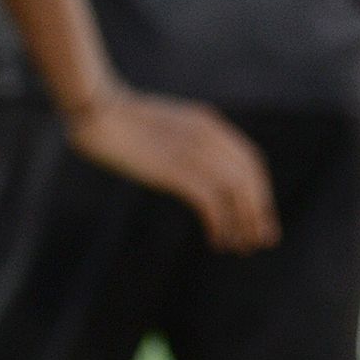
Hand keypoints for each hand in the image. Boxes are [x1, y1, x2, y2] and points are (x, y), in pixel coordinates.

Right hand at [65, 87, 279, 252]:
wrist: (98, 112)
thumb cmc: (123, 122)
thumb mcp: (168, 127)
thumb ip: (188, 141)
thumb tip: (198, 169)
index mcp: (209, 123)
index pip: (251, 160)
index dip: (261, 192)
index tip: (261, 217)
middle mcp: (209, 135)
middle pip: (250, 178)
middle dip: (259, 212)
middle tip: (261, 241)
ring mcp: (193, 151)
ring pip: (236, 192)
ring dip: (243, 223)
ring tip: (240, 247)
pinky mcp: (175, 169)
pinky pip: (211, 201)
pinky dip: (220, 223)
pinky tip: (216, 240)